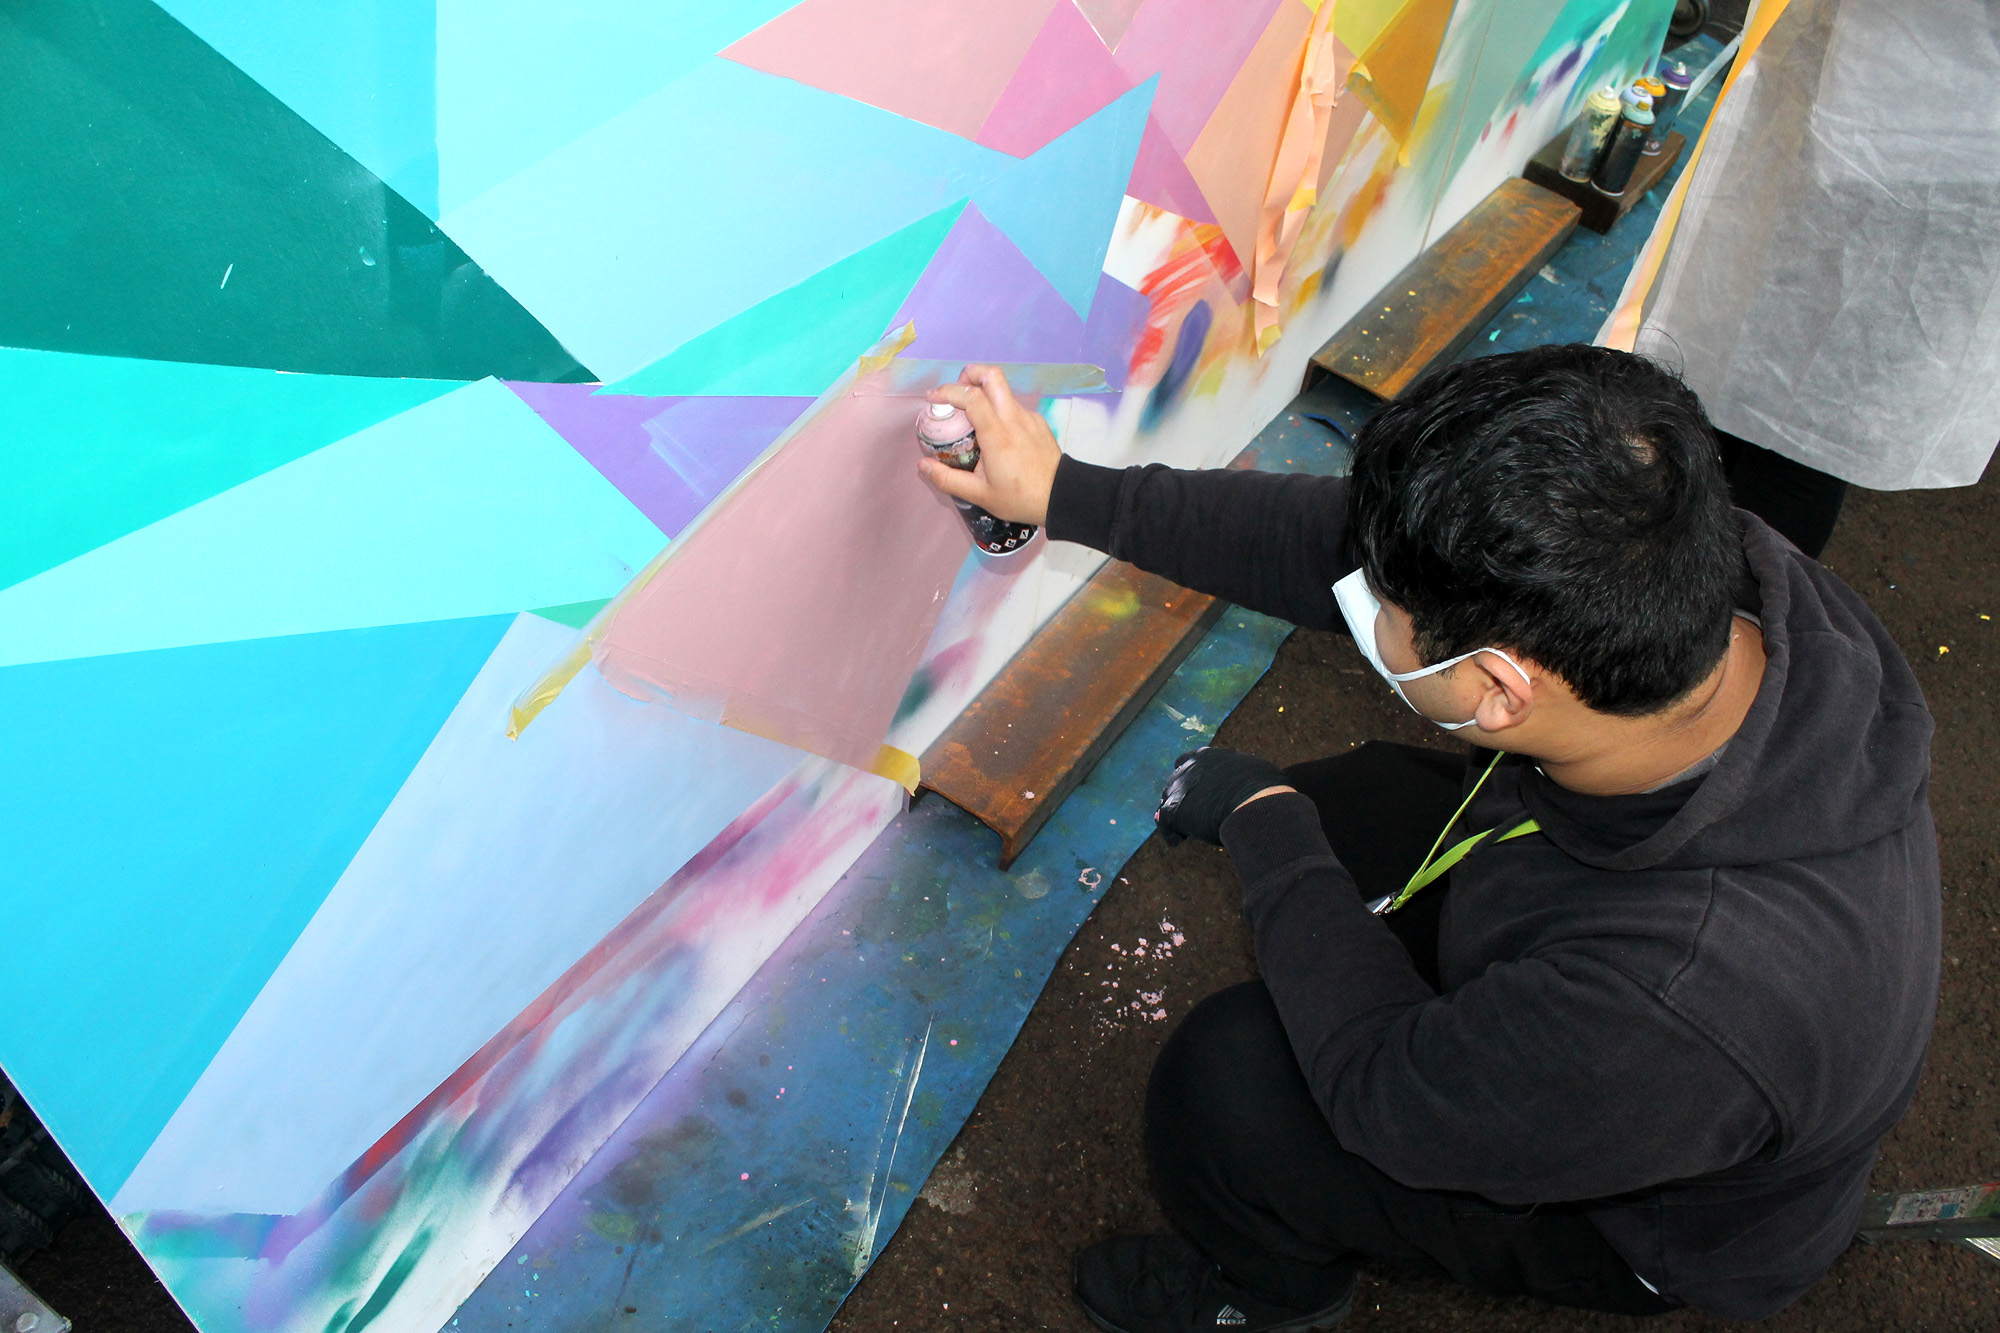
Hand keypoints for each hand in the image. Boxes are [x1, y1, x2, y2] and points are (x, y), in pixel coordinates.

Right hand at [917, 365, 1063, 525]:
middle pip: (992, 376)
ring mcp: (1028, 417)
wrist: (1062, 497)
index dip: (948, 391)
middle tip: (956, 391)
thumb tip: (922, 466)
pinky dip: (999, 411)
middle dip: (970, 374)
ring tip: (972, 418)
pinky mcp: (1037, 421)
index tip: (933, 398)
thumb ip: (948, 479)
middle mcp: (1013, 419)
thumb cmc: (1021, 498)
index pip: (971, 397)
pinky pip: (1013, 407)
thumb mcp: (980, 495)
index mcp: (997, 435)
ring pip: (1003, 391)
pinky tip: (996, 435)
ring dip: (983, 393)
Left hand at [1154, 747, 1296, 846]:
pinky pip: (1165, 824)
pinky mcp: (1175, 810)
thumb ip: (1247, 775)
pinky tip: (1179, 841)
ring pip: (1168, 800)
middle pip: (1177, 780)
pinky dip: (1171, 833)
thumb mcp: (1258, 773)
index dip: (1195, 777)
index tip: (1202, 790)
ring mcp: (1179, 788)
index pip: (1192, 761)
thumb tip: (1256, 781)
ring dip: (1177, 813)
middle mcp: (1190, 767)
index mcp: (1209, 756)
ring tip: (1187, 830)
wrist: (1257, 803)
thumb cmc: (1267, 789)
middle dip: (1183, 794)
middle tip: (1193, 812)